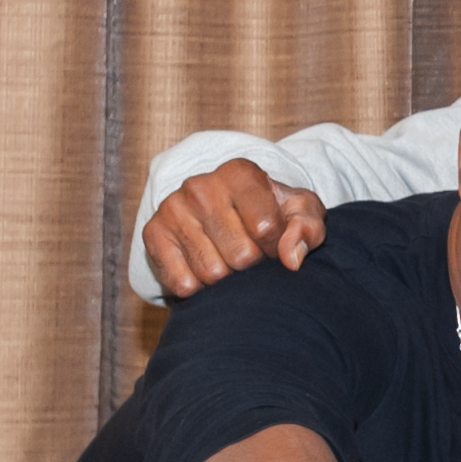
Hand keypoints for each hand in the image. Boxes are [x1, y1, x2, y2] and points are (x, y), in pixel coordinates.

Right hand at [145, 157, 326, 297]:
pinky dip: (200, 288)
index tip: (274, 241)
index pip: (267, 229)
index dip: (277, 247)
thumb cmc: (272, 212)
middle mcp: (200, 186)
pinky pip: (183, 283)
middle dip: (254, 264)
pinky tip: (206, 268)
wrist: (227, 212)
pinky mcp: (152, 233)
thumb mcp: (301, 213)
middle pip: (241, 255)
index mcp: (240, 173)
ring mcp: (172, 208)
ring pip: (212, 273)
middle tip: (252, 253)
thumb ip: (307, 229)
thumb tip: (291, 259)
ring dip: (228, 278)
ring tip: (230, 259)